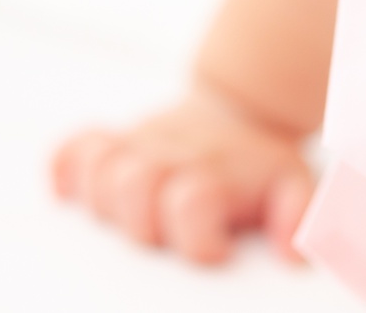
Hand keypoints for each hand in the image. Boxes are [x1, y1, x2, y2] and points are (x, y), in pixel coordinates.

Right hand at [49, 86, 316, 264]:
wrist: (240, 110)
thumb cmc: (260, 168)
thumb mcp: (297, 185)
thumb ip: (300, 217)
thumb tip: (290, 255)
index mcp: (215, 174)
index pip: (193, 201)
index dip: (196, 237)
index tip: (215, 254)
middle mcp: (170, 158)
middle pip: (133, 184)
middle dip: (140, 219)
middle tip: (159, 238)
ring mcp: (138, 147)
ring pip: (100, 165)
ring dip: (102, 194)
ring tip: (121, 216)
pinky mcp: (114, 142)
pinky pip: (74, 147)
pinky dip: (65, 168)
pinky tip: (68, 195)